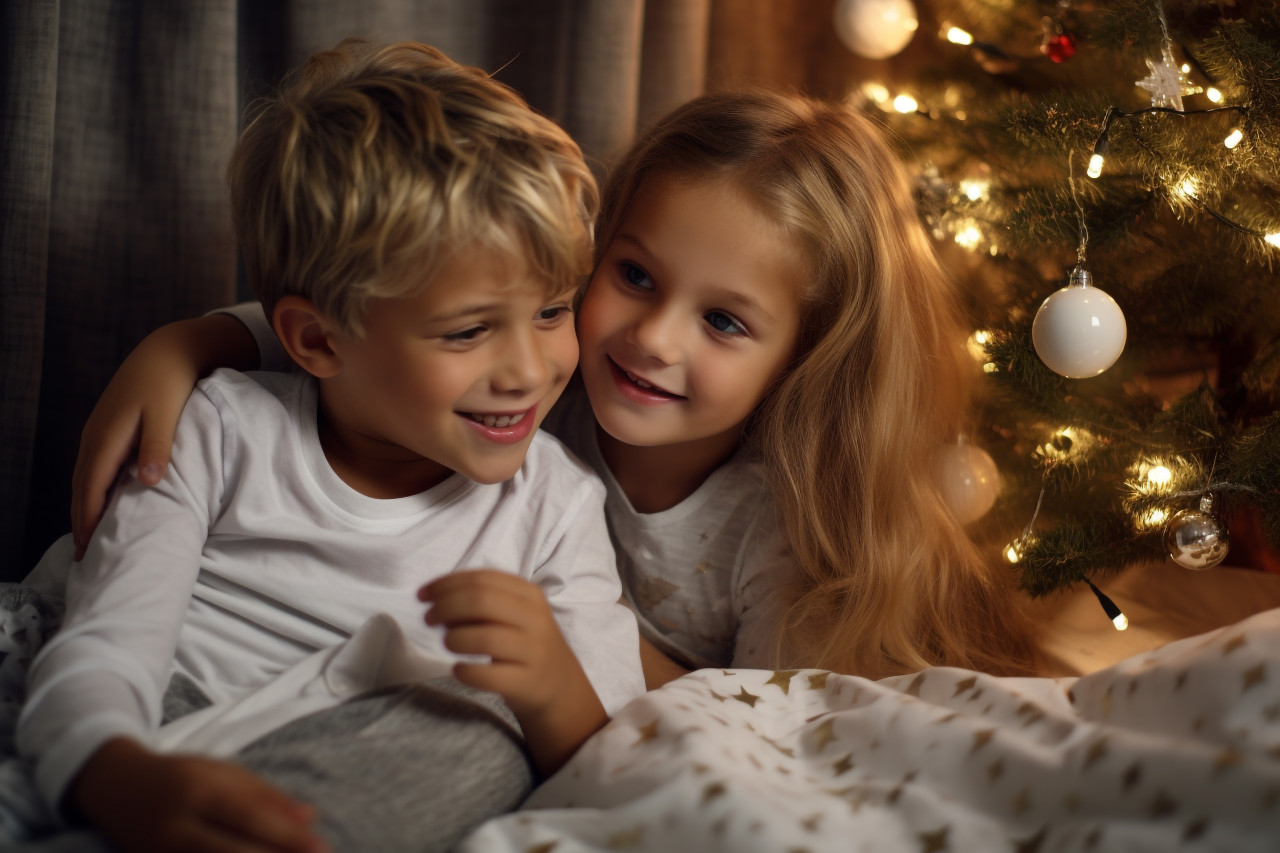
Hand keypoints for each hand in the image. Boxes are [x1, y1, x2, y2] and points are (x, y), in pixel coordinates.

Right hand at [71, 315, 256, 558]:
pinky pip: (93, 467)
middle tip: (84, 555)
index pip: (92, 488)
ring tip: (89, 535)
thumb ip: (158, 447)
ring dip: (84, 506)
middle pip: (82, 488)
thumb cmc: (169, 383)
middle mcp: (95, 437)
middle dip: (81, 520)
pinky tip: (100, 501)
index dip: (89, 519)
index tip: (90, 549)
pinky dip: (91, 489)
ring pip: (85, 478)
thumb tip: (149, 481)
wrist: (165, 351)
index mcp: (107, 438)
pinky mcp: (107, 429)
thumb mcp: (166, 414)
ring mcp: (98, 432)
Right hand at [71, 738, 327, 852]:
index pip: (249, 816)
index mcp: (198, 788)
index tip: (321, 848)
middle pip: (230, 852)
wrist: (115, 787)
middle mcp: (174, 825)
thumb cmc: (182, 777)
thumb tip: (311, 818)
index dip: (286, 836)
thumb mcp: (224, 773)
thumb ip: (267, 796)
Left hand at [419, 570, 607, 774]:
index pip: (482, 579)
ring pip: (484, 637)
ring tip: (448, 643)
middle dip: (445, 607)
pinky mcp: (527, 682)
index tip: (423, 595)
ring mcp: (534, 651)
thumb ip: (482, 601)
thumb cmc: (524, 642)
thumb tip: (436, 598)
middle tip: (429, 619)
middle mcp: (535, 619)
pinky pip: (487, 676)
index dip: (446, 584)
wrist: (559, 685)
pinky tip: (459, 670)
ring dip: (454, 639)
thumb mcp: (514, 613)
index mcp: (530, 594)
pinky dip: (465, 672)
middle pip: (481, 601)